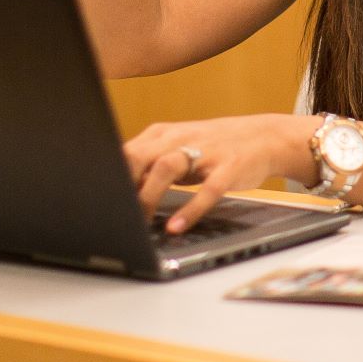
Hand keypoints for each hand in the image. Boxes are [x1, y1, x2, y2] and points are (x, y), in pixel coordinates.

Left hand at [125, 113, 316, 232]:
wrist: (265, 137)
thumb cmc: (214, 147)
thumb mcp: (178, 149)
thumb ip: (149, 164)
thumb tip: (113, 188)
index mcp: (163, 134)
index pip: (124, 151)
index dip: (108, 175)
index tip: (96, 201)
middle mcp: (181, 138)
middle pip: (139, 154)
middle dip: (122, 183)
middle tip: (113, 212)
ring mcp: (206, 151)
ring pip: (167, 167)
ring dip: (149, 194)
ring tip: (138, 221)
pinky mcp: (229, 167)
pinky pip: (207, 189)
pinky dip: (189, 209)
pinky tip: (175, 227)